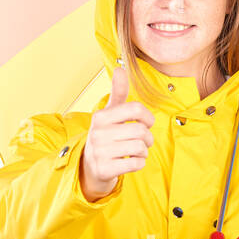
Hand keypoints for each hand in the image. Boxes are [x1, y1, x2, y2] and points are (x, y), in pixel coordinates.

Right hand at [80, 66, 154, 201]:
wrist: (89, 167)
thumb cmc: (106, 136)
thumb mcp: (110, 114)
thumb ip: (118, 93)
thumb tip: (120, 69)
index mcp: (101, 116)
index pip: (136, 109)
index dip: (148, 117)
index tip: (146, 123)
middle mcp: (98, 133)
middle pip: (141, 131)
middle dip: (148, 138)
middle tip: (144, 142)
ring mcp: (100, 152)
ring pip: (140, 148)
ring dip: (144, 151)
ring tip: (136, 151)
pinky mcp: (104, 169)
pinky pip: (135, 164)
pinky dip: (139, 163)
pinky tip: (131, 161)